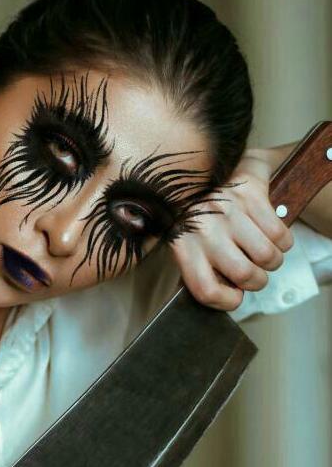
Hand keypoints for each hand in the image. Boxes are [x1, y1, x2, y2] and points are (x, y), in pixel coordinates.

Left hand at [168, 151, 294, 310]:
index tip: (234, 296)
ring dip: (273, 261)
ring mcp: (228, 211)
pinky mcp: (249, 194)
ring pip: (266, 256)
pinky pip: (279, 233)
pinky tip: (272, 235)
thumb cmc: (195, 212)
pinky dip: (283, 241)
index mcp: (183, 245)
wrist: (205, 165)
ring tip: (265, 255)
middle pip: (244, 274)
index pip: (205, 289)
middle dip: (257, 281)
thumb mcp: (184, 240)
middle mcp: (204, 229)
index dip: (226, 301)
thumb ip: (196, 268)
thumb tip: (222, 295)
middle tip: (255, 274)